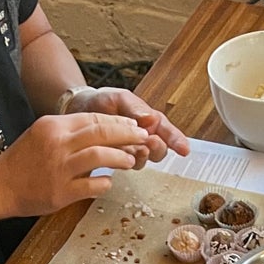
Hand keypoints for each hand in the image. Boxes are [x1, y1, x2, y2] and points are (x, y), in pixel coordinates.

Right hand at [0, 112, 151, 217]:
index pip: (93, 118)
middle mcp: (57, 143)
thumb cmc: (23, 162)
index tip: (133, 126)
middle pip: (100, 132)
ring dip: (120, 157)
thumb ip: (69, 133)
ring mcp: (59, 168)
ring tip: (131, 160)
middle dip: (127, 134)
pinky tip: (108, 182)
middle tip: (143, 138)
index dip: (117, 122)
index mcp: (54, 125)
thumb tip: (101, 133)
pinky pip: (91, 186)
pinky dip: (104, 183)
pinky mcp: (60, 192)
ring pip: (99, 155)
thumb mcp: (43, 135)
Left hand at [61, 87, 188, 165]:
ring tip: (136, 149)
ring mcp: (131, 150)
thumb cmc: (102, 101)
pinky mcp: (117, 160)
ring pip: (145, 160)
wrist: (78, 110)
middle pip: (159, 149)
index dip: (176, 140)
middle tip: (151, 143)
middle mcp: (143, 137)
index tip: (185, 150)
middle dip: (158, 148)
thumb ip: (134, 108)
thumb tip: (151, 119)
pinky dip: (126, 161)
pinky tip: (121, 156)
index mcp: (147, 120)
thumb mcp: (119, 98)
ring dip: (142, 156)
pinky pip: (127, 165)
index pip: (166, 130)